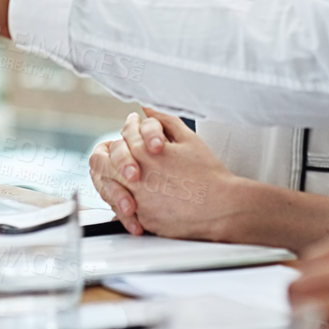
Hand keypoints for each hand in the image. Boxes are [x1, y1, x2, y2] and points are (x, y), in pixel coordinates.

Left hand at [89, 109, 238, 239]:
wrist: (221, 207)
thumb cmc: (208, 175)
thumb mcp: (188, 139)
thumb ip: (164, 120)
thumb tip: (147, 109)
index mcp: (145, 152)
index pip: (123, 138)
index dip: (129, 136)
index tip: (135, 138)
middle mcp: (137, 176)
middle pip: (106, 162)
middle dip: (112, 158)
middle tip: (124, 160)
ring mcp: (138, 199)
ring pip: (111, 186)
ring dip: (116, 180)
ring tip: (132, 180)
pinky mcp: (143, 219)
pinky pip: (123, 210)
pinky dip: (127, 202)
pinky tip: (139, 198)